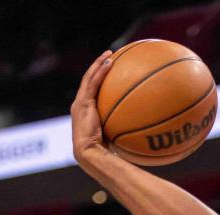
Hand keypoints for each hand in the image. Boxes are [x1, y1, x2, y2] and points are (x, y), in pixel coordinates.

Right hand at [70, 52, 113, 171]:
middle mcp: (79, 105)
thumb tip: (140, 135)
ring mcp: (80, 103)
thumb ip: (121, 132)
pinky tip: (109, 62)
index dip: (98, 81)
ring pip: (89, 77)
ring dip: (98, 64)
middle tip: (108, 57)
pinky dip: (100, 70)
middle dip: (97, 67)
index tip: (108, 73)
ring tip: (109, 54)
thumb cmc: (103, 154)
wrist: (90, 155)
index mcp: (84, 113)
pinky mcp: (83, 102)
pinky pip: (93, 82)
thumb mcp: (113, 140)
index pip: (90, 93)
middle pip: (88, 81)